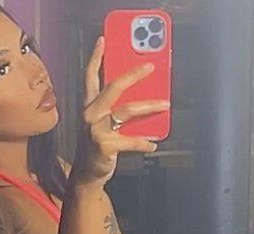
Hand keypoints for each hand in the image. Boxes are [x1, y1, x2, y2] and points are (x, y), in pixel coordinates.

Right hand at [71, 36, 170, 187]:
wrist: (87, 174)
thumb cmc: (98, 147)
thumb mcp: (103, 125)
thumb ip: (117, 110)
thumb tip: (145, 97)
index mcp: (90, 107)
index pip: (90, 77)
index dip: (96, 58)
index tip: (103, 40)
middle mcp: (91, 115)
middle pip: (113, 87)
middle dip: (133, 75)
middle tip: (151, 67)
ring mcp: (96, 130)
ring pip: (126, 111)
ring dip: (149, 106)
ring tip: (165, 104)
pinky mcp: (104, 146)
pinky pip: (130, 140)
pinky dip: (144, 142)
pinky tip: (153, 143)